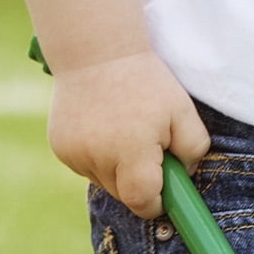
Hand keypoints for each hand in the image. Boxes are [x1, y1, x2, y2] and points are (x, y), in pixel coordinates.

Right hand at [47, 51, 209, 217]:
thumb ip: (193, 149)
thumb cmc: (146, 81)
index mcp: (131, 151)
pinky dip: (98, 156)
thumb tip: (184, 175)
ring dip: (117, 168)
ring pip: (104, 181)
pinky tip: (102, 127)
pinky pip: (86, 167)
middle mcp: (98, 158)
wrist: (96, 51)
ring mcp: (74, 154)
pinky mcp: (60, 148)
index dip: (158, 202)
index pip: (142, 202)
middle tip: (149, 147)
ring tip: (123, 130)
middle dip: (140, 181)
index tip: (166, 190)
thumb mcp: (182, 110)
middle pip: (124, 194)